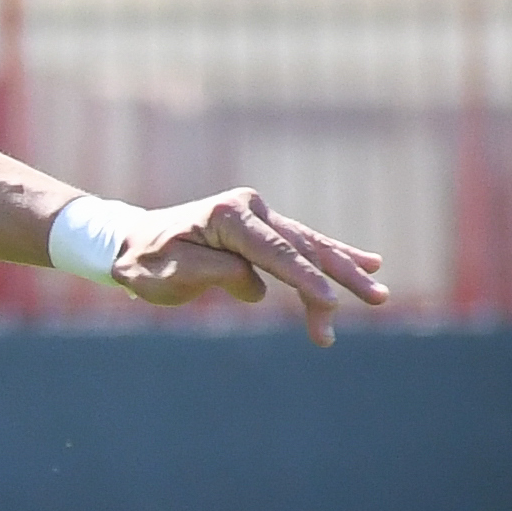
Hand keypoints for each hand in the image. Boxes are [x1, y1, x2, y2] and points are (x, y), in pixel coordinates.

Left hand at [111, 188, 389, 343]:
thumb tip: (257, 286)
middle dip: (339, 278)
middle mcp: (249, 208)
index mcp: (227, 215)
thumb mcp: (170, 274)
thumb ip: (214, 275)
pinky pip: (303, 246)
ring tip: (378, 293)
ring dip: (344, 272)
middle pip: (302, 248)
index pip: (274, 252)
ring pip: (309, 248)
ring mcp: (259, 216)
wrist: (133, 244)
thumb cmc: (146, 263)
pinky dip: (333, 257)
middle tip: (377, 300)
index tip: (330, 302)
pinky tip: (369, 263)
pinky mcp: (263, 230)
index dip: (304, 279)